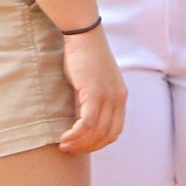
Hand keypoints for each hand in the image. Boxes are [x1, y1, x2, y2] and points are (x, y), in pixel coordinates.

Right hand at [58, 26, 126, 153]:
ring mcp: (108, 96)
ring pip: (97, 132)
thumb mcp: (93, 84)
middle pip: (107, 136)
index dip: (98, 144)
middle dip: (88, 148)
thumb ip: (92, 103)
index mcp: (121, 97)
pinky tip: (64, 137)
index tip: (81, 146)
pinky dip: (76, 135)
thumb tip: (81, 125)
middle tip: (70, 150)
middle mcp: (118, 98)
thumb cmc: (85, 58)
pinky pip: (87, 123)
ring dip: (79, 144)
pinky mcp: (95, 92)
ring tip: (64, 145)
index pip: (115, 131)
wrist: (84, 36)